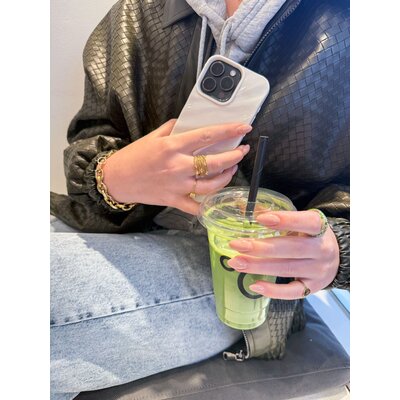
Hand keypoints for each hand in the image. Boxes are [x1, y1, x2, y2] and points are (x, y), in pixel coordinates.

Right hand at [102, 119, 251, 214]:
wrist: (118, 179)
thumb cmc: (134, 156)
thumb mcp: (154, 136)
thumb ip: (175, 129)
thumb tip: (191, 124)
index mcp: (173, 147)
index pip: (208, 136)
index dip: (229, 131)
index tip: (244, 128)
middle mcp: (178, 166)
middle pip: (215, 162)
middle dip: (235, 156)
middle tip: (242, 151)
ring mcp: (178, 186)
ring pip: (212, 184)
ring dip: (227, 176)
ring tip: (232, 169)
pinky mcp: (174, 200)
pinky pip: (196, 206)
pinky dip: (208, 204)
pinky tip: (216, 197)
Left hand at [227, 210, 339, 298]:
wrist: (336, 258)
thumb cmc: (310, 236)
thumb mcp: (301, 222)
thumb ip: (277, 217)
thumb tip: (244, 208)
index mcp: (319, 228)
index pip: (306, 222)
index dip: (285, 220)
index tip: (260, 218)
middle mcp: (321, 250)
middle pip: (291, 249)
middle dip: (260, 247)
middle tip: (236, 245)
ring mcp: (318, 271)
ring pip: (287, 269)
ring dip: (258, 266)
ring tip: (236, 263)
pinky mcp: (312, 288)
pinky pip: (292, 292)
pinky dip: (273, 290)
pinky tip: (254, 285)